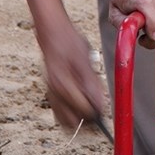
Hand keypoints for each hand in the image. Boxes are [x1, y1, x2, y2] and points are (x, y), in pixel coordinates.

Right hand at [34, 17, 106, 133]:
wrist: (52, 32)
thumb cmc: (69, 42)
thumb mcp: (85, 60)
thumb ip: (92, 84)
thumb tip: (100, 104)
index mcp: (63, 83)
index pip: (82, 110)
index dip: (96, 111)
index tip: (103, 107)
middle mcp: (54, 92)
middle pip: (72, 122)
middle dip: (87, 119)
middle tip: (98, 110)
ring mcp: (51, 93)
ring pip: (64, 120)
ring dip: (79, 118)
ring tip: (91, 107)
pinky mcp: (51, 92)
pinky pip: (60, 113)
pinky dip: (70, 114)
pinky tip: (81, 104)